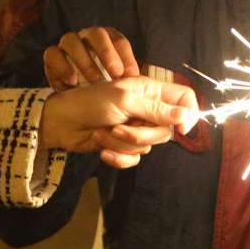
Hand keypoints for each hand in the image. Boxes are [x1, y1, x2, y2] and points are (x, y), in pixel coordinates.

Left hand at [38, 76, 198, 168]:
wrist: (60, 123)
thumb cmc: (90, 102)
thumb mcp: (125, 100)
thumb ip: (156, 109)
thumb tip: (185, 116)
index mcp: (151, 90)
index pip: (185, 98)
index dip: (189, 113)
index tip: (181, 128)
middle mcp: (148, 109)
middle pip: (167, 129)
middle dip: (142, 134)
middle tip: (120, 128)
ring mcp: (136, 128)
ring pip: (148, 146)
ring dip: (123, 143)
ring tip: (103, 133)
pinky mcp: (124, 146)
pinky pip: (135, 159)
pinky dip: (118, 157)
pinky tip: (102, 149)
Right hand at [44, 27, 139, 88]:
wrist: (73, 99)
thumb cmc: (101, 86)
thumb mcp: (117, 81)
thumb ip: (129, 78)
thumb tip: (144, 82)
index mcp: (107, 39)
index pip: (118, 39)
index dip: (126, 56)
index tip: (131, 75)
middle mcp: (87, 37)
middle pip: (96, 33)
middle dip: (107, 52)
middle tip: (115, 73)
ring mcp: (67, 44)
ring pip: (72, 40)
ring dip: (85, 61)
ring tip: (94, 81)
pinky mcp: (51, 55)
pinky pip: (52, 53)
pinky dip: (62, 67)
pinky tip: (72, 82)